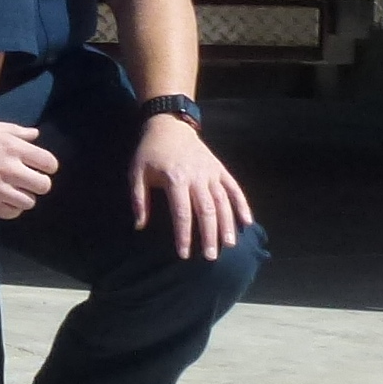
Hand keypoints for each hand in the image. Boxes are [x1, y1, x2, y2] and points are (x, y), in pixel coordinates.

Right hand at [0, 119, 59, 217]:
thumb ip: (16, 131)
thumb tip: (35, 135)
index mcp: (13, 147)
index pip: (48, 162)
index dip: (49, 166)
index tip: (42, 167)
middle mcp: (10, 169)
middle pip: (43, 185)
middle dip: (40, 183)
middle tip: (29, 181)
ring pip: (30, 202)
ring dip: (25, 197)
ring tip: (16, 191)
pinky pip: (12, 213)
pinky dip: (12, 208)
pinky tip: (5, 200)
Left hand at [130, 115, 253, 257]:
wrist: (169, 125)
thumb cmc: (150, 152)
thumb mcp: (136, 173)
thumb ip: (138, 199)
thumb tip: (139, 226)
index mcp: (176, 179)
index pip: (182, 212)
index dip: (183, 235)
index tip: (184, 254)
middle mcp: (197, 177)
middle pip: (206, 210)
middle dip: (209, 235)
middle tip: (211, 257)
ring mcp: (211, 173)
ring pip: (223, 202)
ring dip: (227, 224)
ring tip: (229, 245)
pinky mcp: (220, 170)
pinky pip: (234, 189)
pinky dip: (242, 205)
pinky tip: (247, 222)